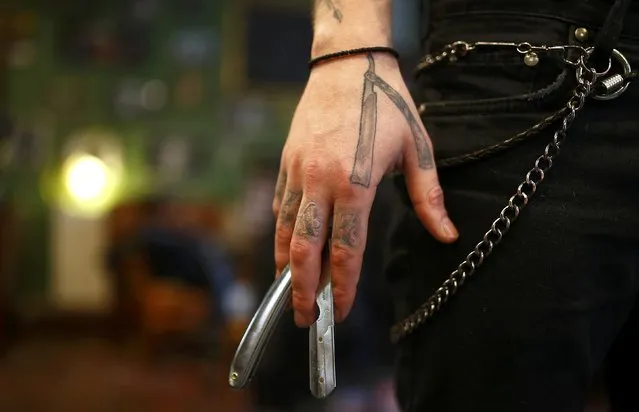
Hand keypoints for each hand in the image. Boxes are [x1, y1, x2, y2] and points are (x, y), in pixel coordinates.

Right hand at [272, 52, 457, 326]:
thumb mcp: (416, 147)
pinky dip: (280, 235)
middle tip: (305, 319)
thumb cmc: (387, 104)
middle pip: (305, 247)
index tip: (340, 311)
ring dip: (285, 266)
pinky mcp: (287, 161)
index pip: (346, 248)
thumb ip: (429, 197)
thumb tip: (447, 235)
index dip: (342, 285)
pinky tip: (283, 252)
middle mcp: (320, 181)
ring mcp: (298, 171)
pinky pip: (280, 207)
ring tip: (287, 293)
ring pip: (285, 230)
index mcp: (355, 182)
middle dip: (303, 288)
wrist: (348, 64)